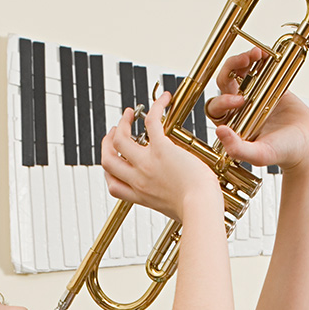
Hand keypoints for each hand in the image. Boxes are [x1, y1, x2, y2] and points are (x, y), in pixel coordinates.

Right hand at [100, 91, 219, 222]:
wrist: (201, 207)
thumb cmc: (195, 210)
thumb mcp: (173, 210)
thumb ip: (168, 200)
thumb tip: (178, 196)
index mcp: (141, 196)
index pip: (113, 185)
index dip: (109, 171)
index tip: (115, 159)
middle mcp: (138, 180)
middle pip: (108, 160)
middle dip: (107, 143)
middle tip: (115, 130)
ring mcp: (146, 165)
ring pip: (120, 139)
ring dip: (122, 123)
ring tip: (130, 113)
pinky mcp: (161, 150)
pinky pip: (151, 122)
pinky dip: (155, 107)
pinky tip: (163, 99)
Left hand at [207, 48, 308, 175]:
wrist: (307, 145)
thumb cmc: (282, 152)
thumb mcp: (260, 155)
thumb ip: (238, 148)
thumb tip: (219, 130)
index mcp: (232, 123)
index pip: (217, 107)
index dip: (223, 100)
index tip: (240, 101)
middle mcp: (239, 108)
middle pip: (225, 82)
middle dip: (231, 68)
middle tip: (245, 61)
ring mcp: (254, 95)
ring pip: (239, 71)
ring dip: (243, 59)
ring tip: (256, 53)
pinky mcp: (269, 85)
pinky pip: (261, 68)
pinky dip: (262, 59)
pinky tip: (267, 54)